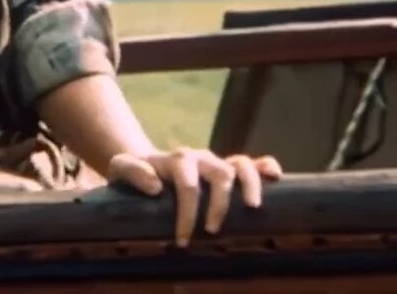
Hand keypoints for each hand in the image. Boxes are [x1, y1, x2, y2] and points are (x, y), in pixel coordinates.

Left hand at [106, 148, 281, 246]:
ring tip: (251, 208)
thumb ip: (131, 171)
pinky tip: (275, 176)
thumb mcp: (121, 167)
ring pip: (241, 165)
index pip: (187, 182)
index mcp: (177, 160)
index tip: (183, 239)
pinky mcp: (229, 170)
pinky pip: (253, 163)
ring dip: (248, 185)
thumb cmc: (134, 172)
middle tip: (212, 231)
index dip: (188, 210)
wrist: (146, 167)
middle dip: (219, 204)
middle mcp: (201, 158)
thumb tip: (156, 186)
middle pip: (219, 173)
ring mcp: (217, 163)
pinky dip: (266, 166)